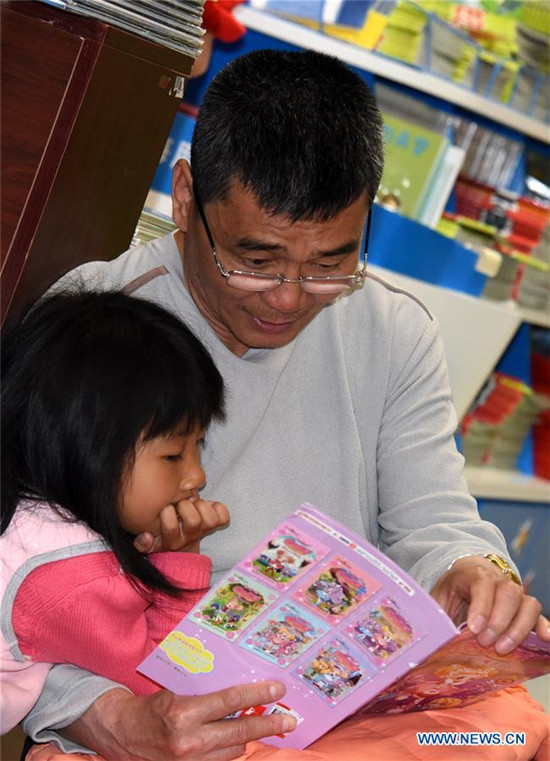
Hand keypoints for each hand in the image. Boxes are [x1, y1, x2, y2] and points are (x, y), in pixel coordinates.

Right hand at [60, 683, 294, 760]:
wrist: (121, 734)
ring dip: (248, 739)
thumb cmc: (151, 707)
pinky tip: (238, 742)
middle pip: (240, 733)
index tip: (278, 689)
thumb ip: (206, 695)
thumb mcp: (177, 693)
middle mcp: (188, 741)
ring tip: (265, 726)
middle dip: (269, 725)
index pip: (229, 702)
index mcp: (184, 714)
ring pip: (233, 752)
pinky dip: (230, 752)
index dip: (257, 696)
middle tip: (291, 719)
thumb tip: (240, 694)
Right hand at [134, 498, 228, 553]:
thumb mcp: (149, 542)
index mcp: (171, 541)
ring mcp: (204, 532)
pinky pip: (223, 516)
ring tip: (193, 503)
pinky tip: (207, 506)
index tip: (166, 508)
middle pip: (193, 521)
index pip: (171, 527)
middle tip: (180, 503)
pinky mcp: (216, 525)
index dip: (168, 513)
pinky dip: (218, 507)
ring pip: (210, 519)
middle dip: (185, 505)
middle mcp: (189, 538)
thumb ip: (142, 543)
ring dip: (201, 506)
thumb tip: (147, 536)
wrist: (183, 545)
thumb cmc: (163, 533)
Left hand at [431, 555, 549, 653]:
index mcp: (474, 573)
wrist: (467, 575)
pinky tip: (545, 641)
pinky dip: (544, 627)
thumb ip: (437, 613)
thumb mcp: (438, 597)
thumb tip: (430, 637)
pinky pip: (539, 616)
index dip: (481, 606)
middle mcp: (500, 580)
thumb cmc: (452, 590)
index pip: (482, 584)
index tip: (473, 629)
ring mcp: (516, 594)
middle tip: (485, 642)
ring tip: (503, 649)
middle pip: (509, 594)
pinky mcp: (526, 609)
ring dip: (518, 629)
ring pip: (527, 605)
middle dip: (499, 621)